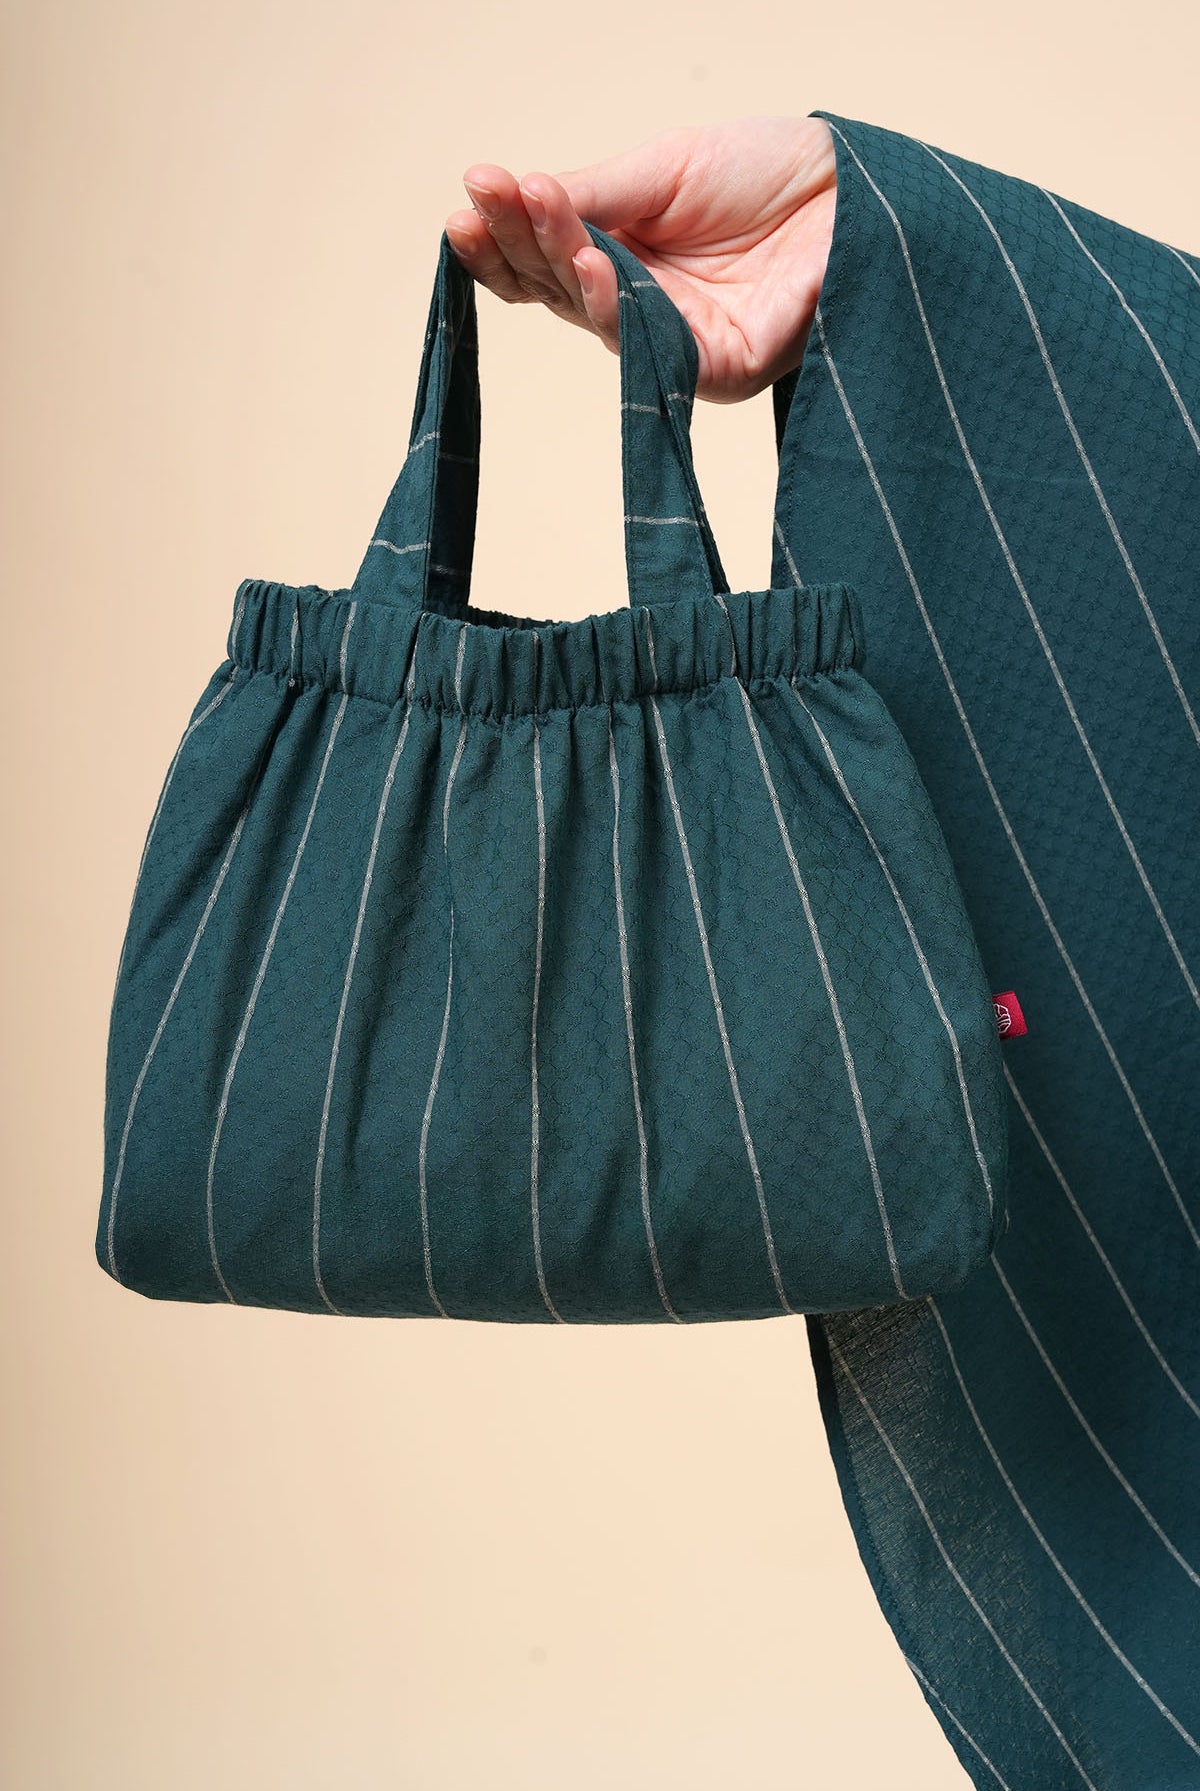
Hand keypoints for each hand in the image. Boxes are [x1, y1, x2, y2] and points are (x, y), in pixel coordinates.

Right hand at [443, 116, 835, 405]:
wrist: (860, 186)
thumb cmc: (771, 174)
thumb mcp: (664, 169)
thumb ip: (594, 193)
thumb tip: (513, 194)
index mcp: (627, 261)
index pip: (547, 260)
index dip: (505, 236)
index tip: (469, 195)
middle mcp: (645, 310)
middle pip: (557, 291)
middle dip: (516, 242)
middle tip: (481, 200)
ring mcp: (679, 344)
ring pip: (595, 319)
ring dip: (557, 264)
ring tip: (533, 212)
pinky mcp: (720, 371)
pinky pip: (652, 350)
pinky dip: (615, 305)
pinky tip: (588, 260)